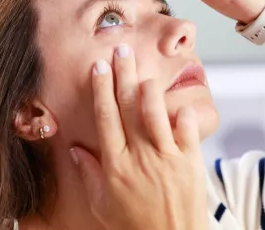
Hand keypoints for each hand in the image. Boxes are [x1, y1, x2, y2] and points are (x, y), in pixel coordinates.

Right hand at [70, 45, 208, 229]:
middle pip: (129, 107)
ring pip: (157, 112)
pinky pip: (189, 129)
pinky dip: (185, 114)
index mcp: (116, 165)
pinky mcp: (190, 161)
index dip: (102, 90)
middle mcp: (140, 156)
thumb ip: (88, 174)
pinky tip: (179, 103)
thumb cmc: (134, 225)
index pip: (106, 118)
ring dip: (149, 89)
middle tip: (121, 51)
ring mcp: (167, 157)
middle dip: (123, 75)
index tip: (98, 68)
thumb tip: (74, 148)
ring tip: (144, 72)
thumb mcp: (103, 204)